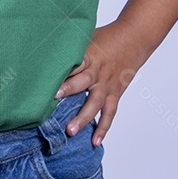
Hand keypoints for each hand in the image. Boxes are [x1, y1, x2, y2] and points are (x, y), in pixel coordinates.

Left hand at [53, 21, 148, 146]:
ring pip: (95, 103)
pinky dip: (103, 128)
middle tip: (54, 99)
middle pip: (82, 82)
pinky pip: (109, 113)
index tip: (44, 78)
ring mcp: (106, 85)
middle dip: (68, 90)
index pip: (72, 63)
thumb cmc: (105, 38)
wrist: (133, 39)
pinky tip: (95, 141)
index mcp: (88, 55)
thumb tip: (43, 49)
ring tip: (70, 131)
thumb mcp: (86, 37)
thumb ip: (69, 47)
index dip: (59, 70)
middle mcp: (97, 71)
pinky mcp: (114, 93)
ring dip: (83, 118)